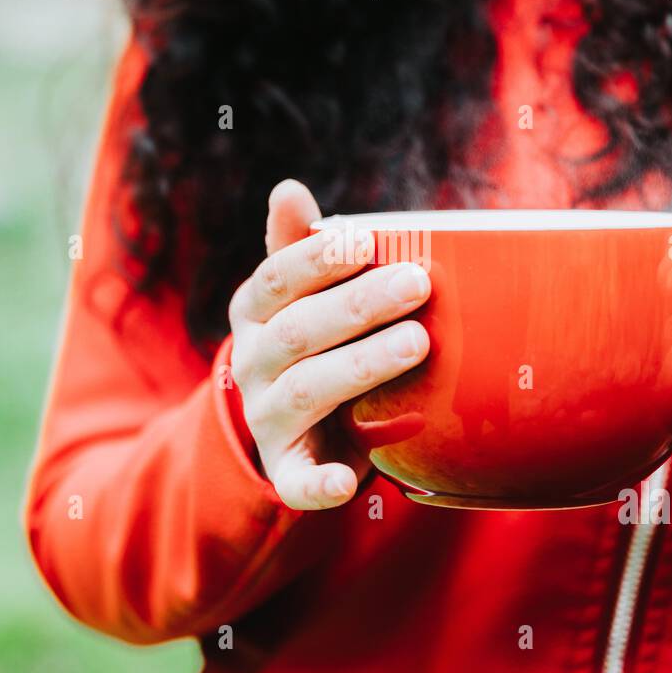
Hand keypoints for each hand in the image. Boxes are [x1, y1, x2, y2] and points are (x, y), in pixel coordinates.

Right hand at [227, 180, 431, 508]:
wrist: (284, 427)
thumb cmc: (309, 342)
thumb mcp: (295, 297)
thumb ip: (297, 247)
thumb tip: (287, 188)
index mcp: (254, 313)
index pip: (276, 279)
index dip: (317, 259)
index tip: (365, 240)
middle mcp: (253, 363)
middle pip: (300, 331)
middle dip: (359, 306)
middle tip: (418, 283)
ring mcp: (267, 417)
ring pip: (307, 390)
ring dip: (360, 366)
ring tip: (417, 344)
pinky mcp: (286, 467)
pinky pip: (297, 481)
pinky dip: (320, 484)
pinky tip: (349, 481)